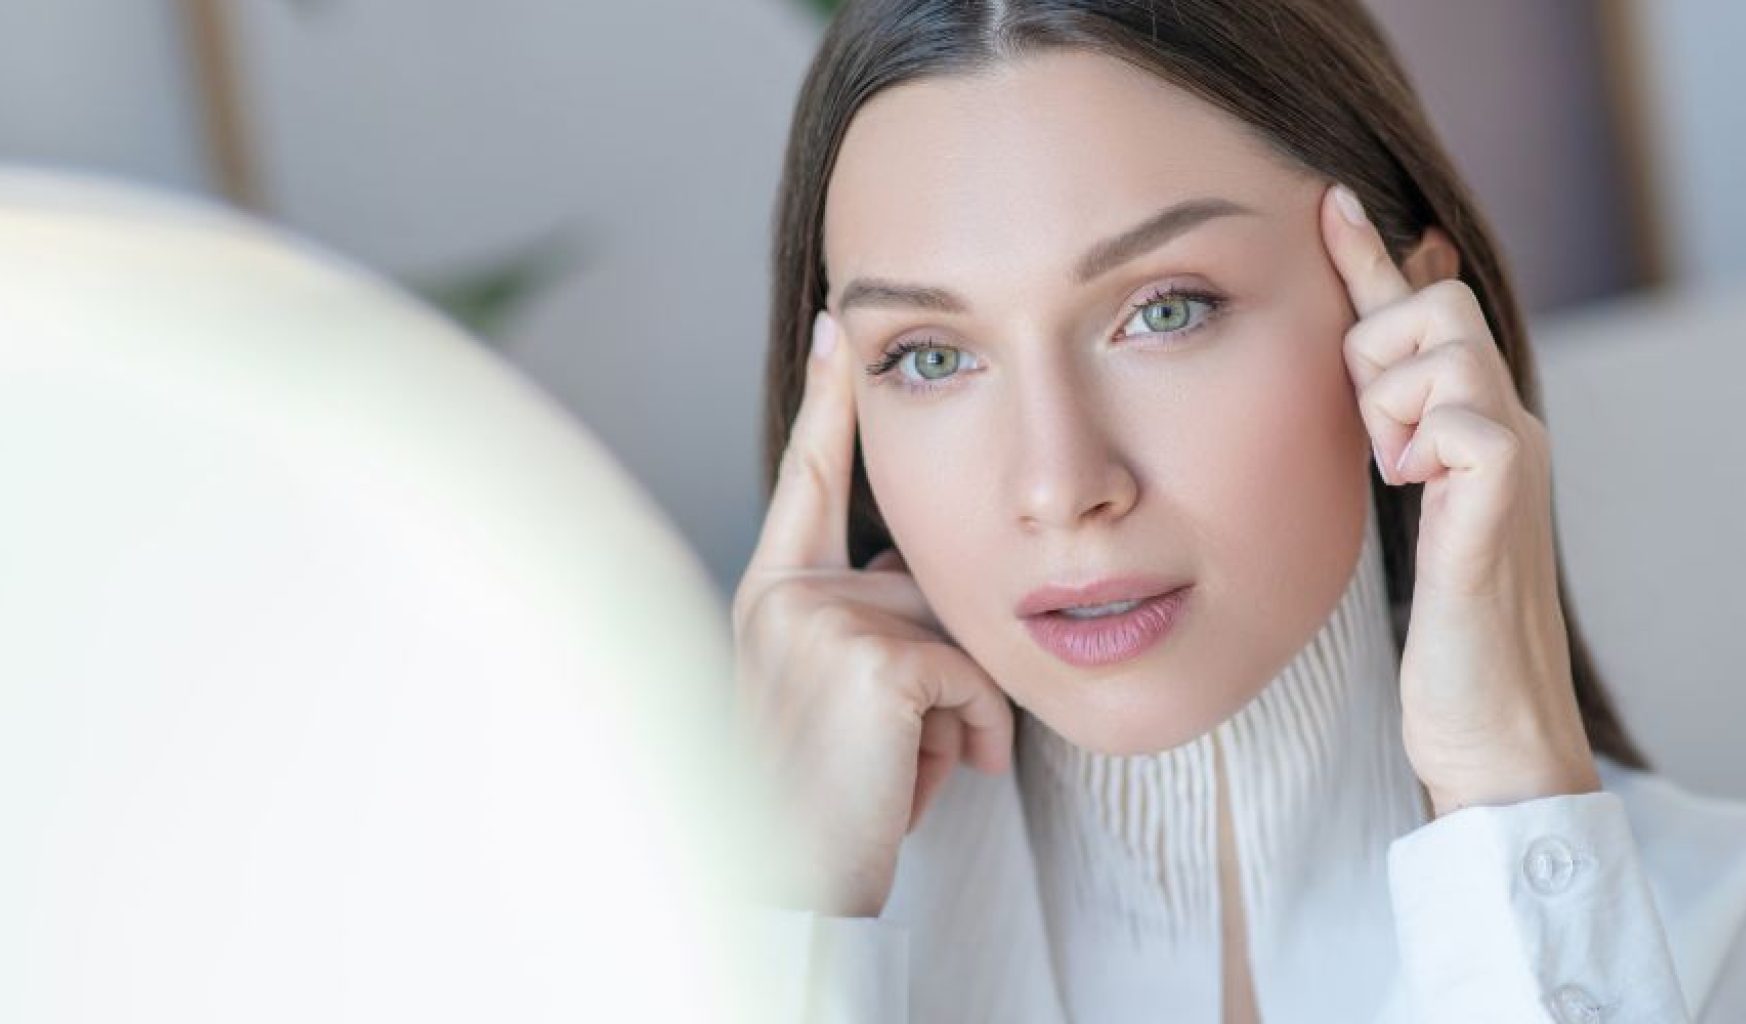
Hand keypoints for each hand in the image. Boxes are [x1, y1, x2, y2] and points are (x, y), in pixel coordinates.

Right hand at [731, 310, 1015, 916]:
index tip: (837, 325)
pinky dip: (974, 735)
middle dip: (940, 672)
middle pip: (925, 584)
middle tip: (890, 753)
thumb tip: (926, 591)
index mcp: (771, 595)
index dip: (827, 401)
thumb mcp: (837, 694)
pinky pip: (974, 676)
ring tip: (900, 770)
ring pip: (957, 633)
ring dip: (956, 715)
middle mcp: (786, 594)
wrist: (789, 879)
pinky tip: (925, 777)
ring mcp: (823, 619)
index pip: (808, 478)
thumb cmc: (826, 799)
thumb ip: (871, 623)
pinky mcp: (873, 657)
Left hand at [1320, 183, 1600, 817]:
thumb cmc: (1444, 638)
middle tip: (1378, 442)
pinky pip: (1462, 418)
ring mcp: (1514, 456)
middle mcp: (1507, 425)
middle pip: (1439, 304)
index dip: (1374, 258)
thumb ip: (1393, 450)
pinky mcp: (1505, 496)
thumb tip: (1363, 391)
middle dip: (1381, 348)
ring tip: (1402, 481)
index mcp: (1476, 428)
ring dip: (1394, 407)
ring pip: (1444, 351)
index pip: (1424, 315)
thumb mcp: (1406, 523)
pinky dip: (1424, 447)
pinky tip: (1423, 500)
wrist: (1489, 728)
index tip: (1330, 203)